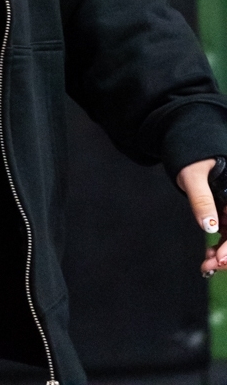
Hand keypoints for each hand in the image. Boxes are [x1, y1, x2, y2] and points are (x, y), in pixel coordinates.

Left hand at [176, 159, 226, 275]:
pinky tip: (208, 255)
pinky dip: (220, 248)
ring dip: (223, 255)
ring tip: (206, 265)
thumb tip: (209, 227)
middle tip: (209, 265)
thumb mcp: (193, 175)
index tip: (220, 258)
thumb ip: (201, 199)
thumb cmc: (192, 156)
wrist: (188, 146)